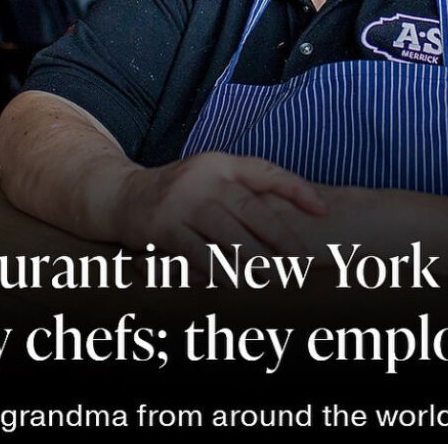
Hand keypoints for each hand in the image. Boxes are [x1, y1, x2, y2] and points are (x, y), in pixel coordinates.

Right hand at [114, 151, 327, 276]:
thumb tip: (302, 204)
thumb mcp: (214, 175)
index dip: (296, 189)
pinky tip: (234, 283)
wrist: (123, 196)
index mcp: (221, 164)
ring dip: (252, 261)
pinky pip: (196, 254)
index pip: (266, 172)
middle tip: (303, 263)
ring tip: (276, 278)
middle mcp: (203, 180)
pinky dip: (217, 271)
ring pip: (225, 236)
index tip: (324, 211)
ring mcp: (182, 204)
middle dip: (279, 238)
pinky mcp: (163, 229)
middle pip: (249, 211)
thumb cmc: (183, 190)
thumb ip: (249, 185)